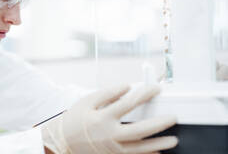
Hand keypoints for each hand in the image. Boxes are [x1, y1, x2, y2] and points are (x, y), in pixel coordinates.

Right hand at [41, 84, 176, 153]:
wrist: (62, 141)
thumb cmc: (74, 119)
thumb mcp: (87, 101)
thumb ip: (108, 94)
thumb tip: (127, 88)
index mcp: (102, 118)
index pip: (128, 104)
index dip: (145, 94)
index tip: (156, 89)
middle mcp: (109, 135)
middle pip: (139, 131)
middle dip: (159, 124)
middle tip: (173, 118)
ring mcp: (111, 149)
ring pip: (140, 149)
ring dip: (158, 144)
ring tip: (173, 140)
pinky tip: (158, 153)